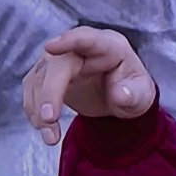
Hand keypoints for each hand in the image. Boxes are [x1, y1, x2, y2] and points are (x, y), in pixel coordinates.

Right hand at [21, 26, 156, 144]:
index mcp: (108, 46)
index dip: (70, 41)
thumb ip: (135, 94)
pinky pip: (33, 91)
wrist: (120, 97)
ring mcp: (59, 60)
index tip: (51, 47)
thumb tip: (121, 95)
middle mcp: (80, 49)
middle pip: (57, 64)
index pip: (87, 38)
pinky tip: (45, 130)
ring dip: (39, 108)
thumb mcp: (142, 95)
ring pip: (40, 79)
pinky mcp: (46, 75)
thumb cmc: (133, 90)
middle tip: (49, 118)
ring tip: (51, 137)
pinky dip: (35, 111)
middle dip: (50, 91)